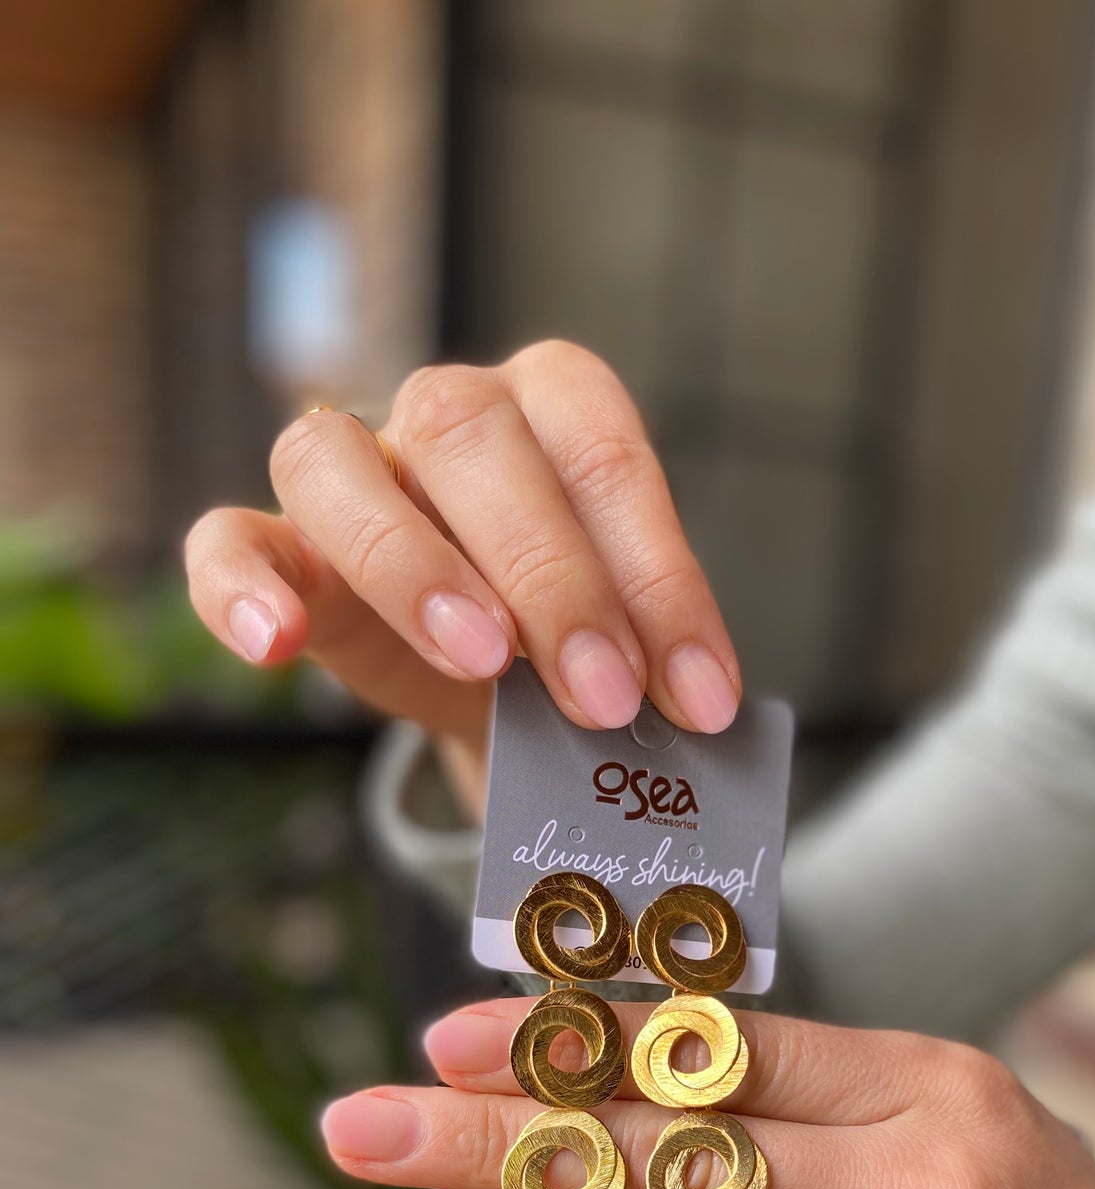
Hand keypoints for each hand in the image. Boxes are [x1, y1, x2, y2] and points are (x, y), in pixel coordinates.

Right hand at [183, 343, 741, 745]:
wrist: (498, 679)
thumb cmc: (570, 636)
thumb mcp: (626, 635)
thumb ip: (645, 649)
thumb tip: (692, 716)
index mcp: (553, 401)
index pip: (603, 454)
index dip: (657, 577)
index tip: (700, 696)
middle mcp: (445, 411)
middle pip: (472, 437)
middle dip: (553, 576)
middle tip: (606, 697)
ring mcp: (350, 471)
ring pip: (336, 464)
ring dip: (412, 567)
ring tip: (483, 663)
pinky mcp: (279, 546)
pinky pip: (228, 540)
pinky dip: (240, 587)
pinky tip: (276, 647)